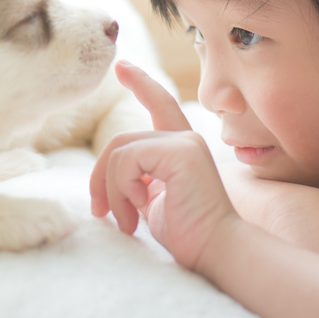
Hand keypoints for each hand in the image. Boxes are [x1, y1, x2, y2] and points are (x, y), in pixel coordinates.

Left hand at [90, 61, 237, 269]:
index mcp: (181, 148)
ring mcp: (184, 142)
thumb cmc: (188, 234)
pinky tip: (140, 211)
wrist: (218, 251)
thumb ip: (137, 180)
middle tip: (100, 212)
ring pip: (119, 151)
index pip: (160, 105)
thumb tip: (103, 178)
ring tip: (126, 221)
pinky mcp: (180, 152)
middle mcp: (185, 138)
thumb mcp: (154, 200)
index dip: (140, 83)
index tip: (121, 66)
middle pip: (120, 140)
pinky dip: (122, 190)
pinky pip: (126, 160)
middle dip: (100, 177)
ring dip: (112, 190)